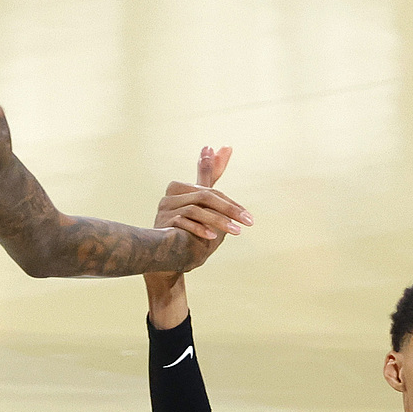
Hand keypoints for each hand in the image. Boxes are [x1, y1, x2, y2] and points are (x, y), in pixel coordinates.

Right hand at [151, 146, 248, 271]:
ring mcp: (167, 207)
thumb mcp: (209, 219)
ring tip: (237, 232)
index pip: (207, 178)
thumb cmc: (191, 240)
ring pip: (198, 208)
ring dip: (220, 221)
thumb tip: (231, 175)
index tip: (227, 148)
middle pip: (207, 195)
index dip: (216, 165)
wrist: (169, 263)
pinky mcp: (163, 221)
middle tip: (249, 221)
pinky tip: (212, 237)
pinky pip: (184, 221)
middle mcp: (174, 195)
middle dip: (231, 208)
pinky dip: (200, 229)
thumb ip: (216, 200)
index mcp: (185, 191)